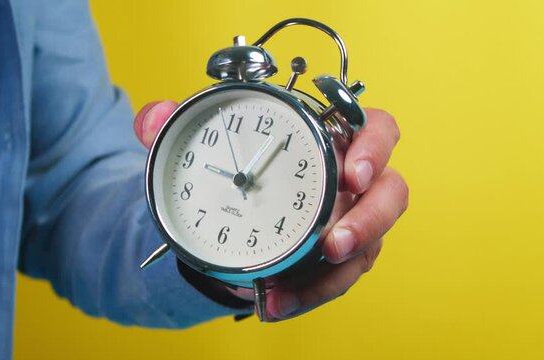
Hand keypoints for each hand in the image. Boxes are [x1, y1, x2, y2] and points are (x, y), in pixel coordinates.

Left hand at [134, 102, 408, 320]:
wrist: (226, 217)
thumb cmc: (233, 170)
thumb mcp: (202, 144)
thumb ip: (173, 126)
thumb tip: (152, 118)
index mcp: (330, 140)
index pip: (376, 130)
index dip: (375, 147)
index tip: (353, 171)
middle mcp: (351, 181)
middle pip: (391, 192)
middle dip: (371, 219)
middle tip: (334, 242)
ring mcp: (350, 221)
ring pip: (371, 245)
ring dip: (337, 272)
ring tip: (293, 289)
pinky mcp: (338, 259)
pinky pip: (338, 279)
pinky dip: (309, 294)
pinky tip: (276, 303)